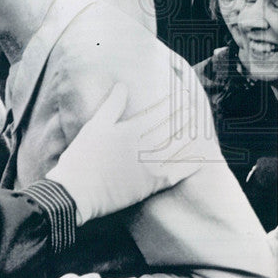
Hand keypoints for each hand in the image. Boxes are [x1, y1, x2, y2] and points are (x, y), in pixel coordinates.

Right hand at [46, 83, 201, 224]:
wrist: (78, 191)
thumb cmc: (82, 156)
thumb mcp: (94, 126)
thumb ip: (112, 106)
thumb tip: (122, 85)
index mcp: (130, 131)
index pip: (159, 112)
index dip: (173, 102)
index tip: (183, 94)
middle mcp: (145, 147)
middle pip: (173, 128)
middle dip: (186, 117)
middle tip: (196, 109)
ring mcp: (151, 167)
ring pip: (179, 148)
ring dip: (191, 137)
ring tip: (200, 128)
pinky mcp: (152, 185)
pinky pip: (178, 172)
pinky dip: (190, 163)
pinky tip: (200, 157)